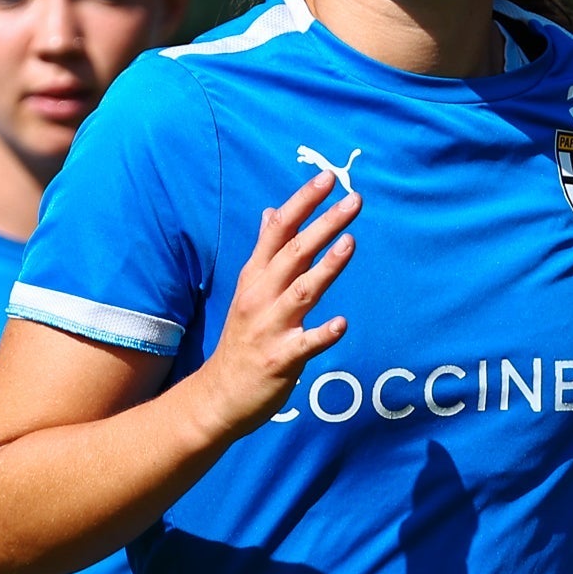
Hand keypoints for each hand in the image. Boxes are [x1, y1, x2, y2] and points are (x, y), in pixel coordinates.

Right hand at [188, 171, 359, 441]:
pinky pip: (306, 344)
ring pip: (301, 291)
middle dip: (324, 224)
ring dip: (325, 267)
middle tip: (353, 199)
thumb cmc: (242, 339)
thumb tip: (271, 210)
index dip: (302, 202)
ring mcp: (271, 328)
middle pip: (294, 253)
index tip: (326, 178)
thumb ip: (265, 251)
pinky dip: (323, 333)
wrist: (219, 395)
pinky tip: (342, 323)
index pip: (278, 230)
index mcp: (256, 277)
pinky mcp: (281, 359)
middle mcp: (261, 297)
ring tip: (350, 243)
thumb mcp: (248, 289)